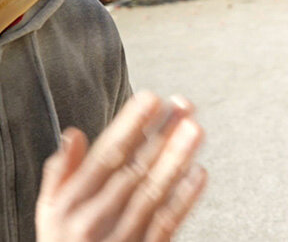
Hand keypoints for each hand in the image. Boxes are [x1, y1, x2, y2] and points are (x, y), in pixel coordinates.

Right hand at [35, 92, 206, 241]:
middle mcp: (93, 221)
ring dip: (176, 159)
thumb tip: (75, 135)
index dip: (130, 125)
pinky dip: (184, 198)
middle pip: (133, 169)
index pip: (105, 156)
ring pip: (153, 193)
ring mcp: (120, 239)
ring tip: (195, 130)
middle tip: (183, 108)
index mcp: (69, 204)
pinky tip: (199, 174)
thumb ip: (62, 172)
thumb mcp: (49, 211)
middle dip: (161, 135)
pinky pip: (166, 224)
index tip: (151, 99)